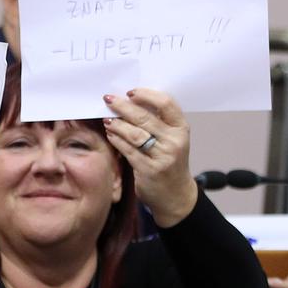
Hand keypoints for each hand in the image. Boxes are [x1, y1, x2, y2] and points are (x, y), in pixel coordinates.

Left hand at [103, 89, 196, 227]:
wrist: (175, 195)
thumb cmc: (169, 160)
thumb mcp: (171, 139)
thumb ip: (158, 121)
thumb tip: (130, 100)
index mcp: (181, 128)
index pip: (166, 104)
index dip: (147, 95)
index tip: (131, 92)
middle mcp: (175, 141)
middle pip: (145, 117)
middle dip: (123, 106)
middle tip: (108, 99)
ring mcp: (163, 156)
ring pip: (134, 134)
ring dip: (117, 124)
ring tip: (106, 118)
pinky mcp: (149, 170)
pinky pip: (128, 150)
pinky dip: (116, 140)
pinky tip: (110, 134)